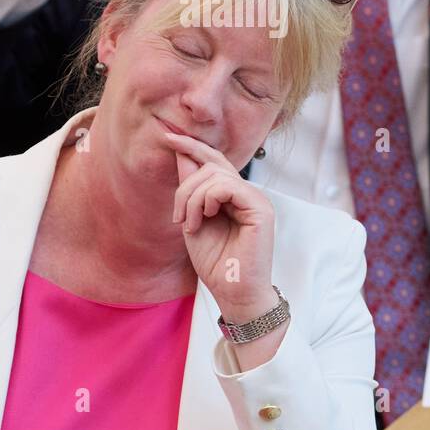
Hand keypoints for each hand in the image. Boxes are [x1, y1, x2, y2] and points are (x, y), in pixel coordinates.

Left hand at [162, 131, 277, 322]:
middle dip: (185, 185)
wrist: (233, 292)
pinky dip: (206, 200)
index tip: (168, 136)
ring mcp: (256, 199)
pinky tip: (202, 220)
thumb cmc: (216, 262)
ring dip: (192, 198)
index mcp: (233, 195)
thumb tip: (181, 153)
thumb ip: (190, 189)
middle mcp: (247, 193)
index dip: (192, 146)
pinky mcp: (261, 209)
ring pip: (215, 175)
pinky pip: (227, 187)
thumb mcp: (193, 220)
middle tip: (178, 217)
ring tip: (189, 225)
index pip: (214, 160)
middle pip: (211, 164)